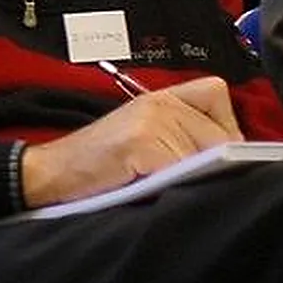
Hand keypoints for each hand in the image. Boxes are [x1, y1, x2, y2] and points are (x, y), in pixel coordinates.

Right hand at [19, 76, 241, 208]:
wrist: (51, 171)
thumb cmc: (97, 162)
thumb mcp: (141, 135)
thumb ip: (180, 133)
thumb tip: (231, 155)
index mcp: (160, 97)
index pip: (217, 97)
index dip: (221, 129)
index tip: (210, 153)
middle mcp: (159, 102)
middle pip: (220, 135)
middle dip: (211, 162)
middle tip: (178, 176)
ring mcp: (151, 121)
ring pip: (205, 158)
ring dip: (190, 177)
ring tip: (159, 182)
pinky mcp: (143, 143)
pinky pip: (182, 171)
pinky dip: (171, 186)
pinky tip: (148, 185)